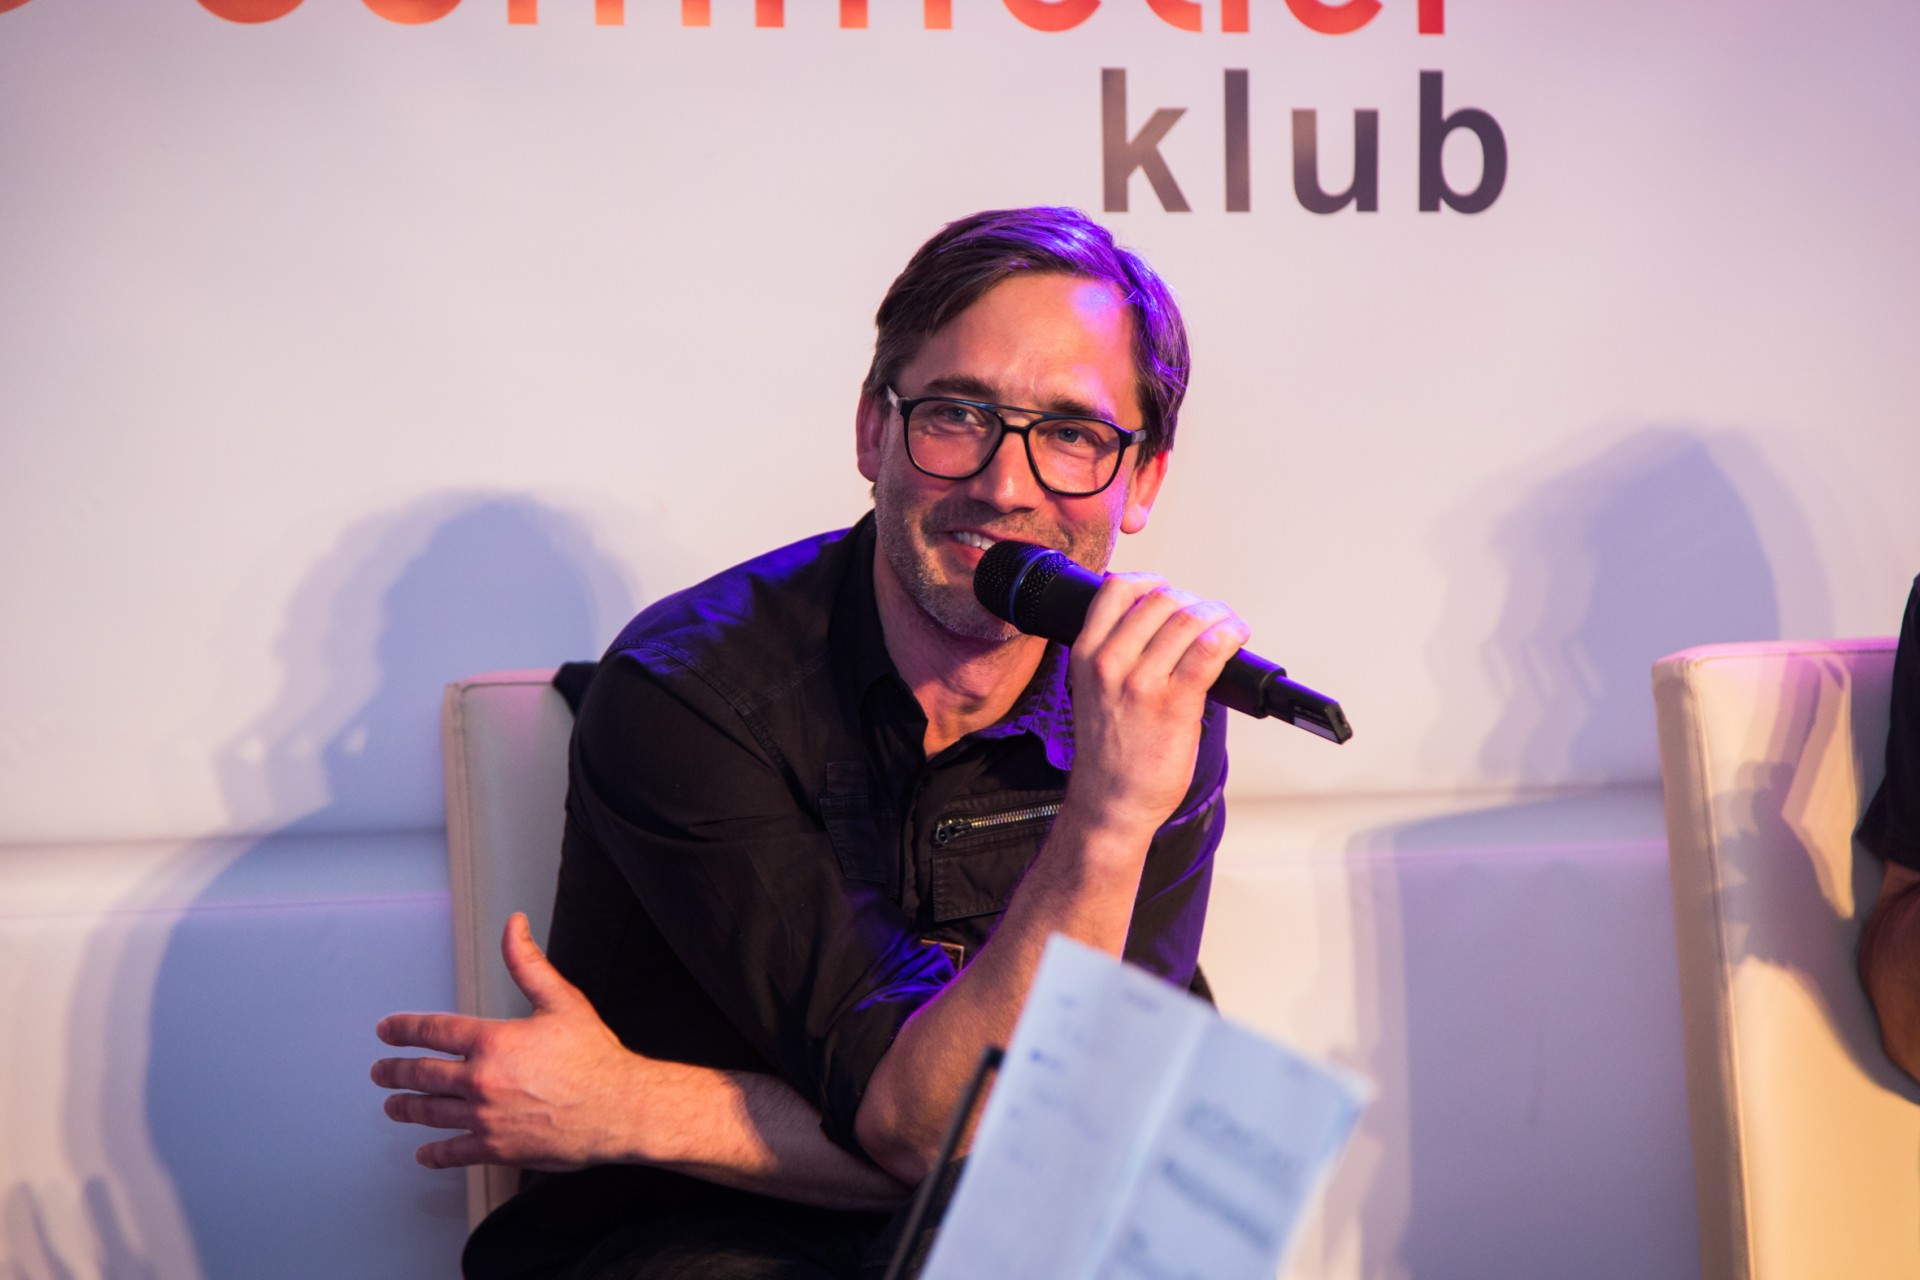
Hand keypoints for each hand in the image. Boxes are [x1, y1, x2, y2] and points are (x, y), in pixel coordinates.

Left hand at [372, 913, 641, 1169]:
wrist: (618, 1108)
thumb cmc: (594, 1058)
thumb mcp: (562, 1001)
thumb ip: (528, 963)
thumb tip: (513, 928)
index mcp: (493, 1042)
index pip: (433, 1031)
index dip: (403, 1029)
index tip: (387, 1030)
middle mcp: (481, 1081)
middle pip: (422, 1075)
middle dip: (395, 1072)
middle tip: (381, 1072)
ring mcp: (486, 1118)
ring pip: (431, 1114)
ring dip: (406, 1109)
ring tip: (393, 1106)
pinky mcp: (497, 1149)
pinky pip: (454, 1153)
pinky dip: (435, 1153)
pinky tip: (425, 1152)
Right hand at [1065, 572, 1247, 835]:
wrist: (1111, 800)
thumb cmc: (1109, 751)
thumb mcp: (1093, 690)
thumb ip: (1117, 653)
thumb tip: (1164, 622)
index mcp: (1086, 654)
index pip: (1116, 588)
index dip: (1151, 582)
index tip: (1170, 592)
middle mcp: (1110, 662)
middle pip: (1160, 599)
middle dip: (1193, 600)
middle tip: (1208, 615)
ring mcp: (1141, 683)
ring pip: (1188, 619)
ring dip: (1217, 614)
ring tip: (1229, 625)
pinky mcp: (1174, 704)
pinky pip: (1209, 650)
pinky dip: (1230, 634)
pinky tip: (1237, 636)